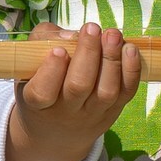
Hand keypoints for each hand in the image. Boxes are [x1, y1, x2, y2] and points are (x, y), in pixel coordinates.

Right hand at [2, 23, 141, 160]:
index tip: (59, 50)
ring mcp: (91, 114)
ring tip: (112, 34)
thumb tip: (70, 35)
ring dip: (112, 59)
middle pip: (78, 86)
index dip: (52, 71)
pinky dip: (131, 71)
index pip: (42, 92)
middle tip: (92, 28)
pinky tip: (130, 49)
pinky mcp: (113, 111)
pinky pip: (126, 92)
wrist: (57, 132)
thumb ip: (43, 42)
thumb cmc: (41, 85)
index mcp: (36, 102)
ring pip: (105, 91)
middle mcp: (65, 112)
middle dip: (88, 54)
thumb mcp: (28, 65)